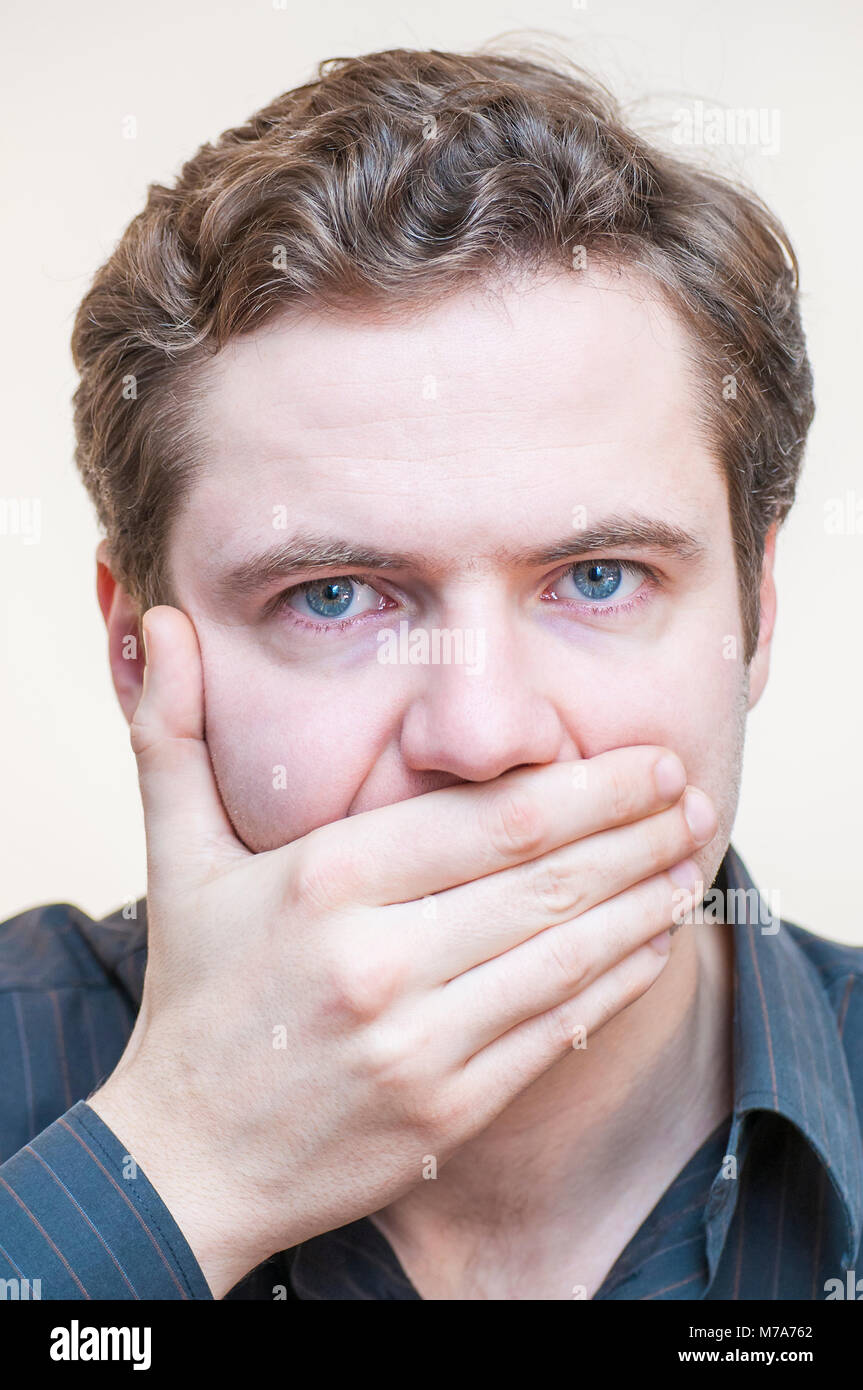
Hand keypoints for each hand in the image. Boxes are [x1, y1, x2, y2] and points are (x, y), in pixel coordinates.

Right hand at [89, 605, 714, 1297]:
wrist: (185, 1156)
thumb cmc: (196, 994)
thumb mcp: (176, 855)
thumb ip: (172, 733)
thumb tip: (162, 620)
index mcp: (324, 881)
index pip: (491, 820)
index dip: (589, 789)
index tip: (650, 762)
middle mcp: (376, 959)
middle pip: (544, 880)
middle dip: (635, 832)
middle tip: (692, 796)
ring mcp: (416, 1042)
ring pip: (564, 954)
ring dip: (643, 902)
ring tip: (692, 859)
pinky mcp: (446, 1110)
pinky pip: (554, 1030)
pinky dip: (616, 982)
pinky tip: (652, 944)